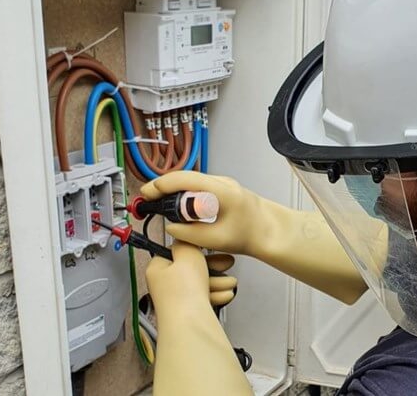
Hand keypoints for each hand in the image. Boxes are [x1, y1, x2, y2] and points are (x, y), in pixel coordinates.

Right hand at [141, 171, 281, 255]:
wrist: (270, 231)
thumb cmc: (250, 234)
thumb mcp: (216, 239)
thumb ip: (189, 233)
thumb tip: (170, 227)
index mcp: (220, 190)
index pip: (183, 180)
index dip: (161, 185)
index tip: (146, 194)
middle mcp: (221, 182)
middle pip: (185, 178)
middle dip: (163, 187)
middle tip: (147, 200)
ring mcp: (222, 184)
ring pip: (191, 182)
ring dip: (173, 190)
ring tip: (157, 203)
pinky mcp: (222, 189)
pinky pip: (198, 187)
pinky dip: (184, 194)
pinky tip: (176, 206)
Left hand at [146, 242, 237, 320]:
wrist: (190, 323)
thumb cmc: (184, 293)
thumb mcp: (188, 254)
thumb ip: (187, 242)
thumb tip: (184, 238)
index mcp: (158, 268)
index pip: (176, 252)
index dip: (195, 249)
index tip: (210, 247)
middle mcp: (164, 284)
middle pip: (191, 268)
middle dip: (213, 267)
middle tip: (227, 263)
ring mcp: (175, 299)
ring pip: (199, 283)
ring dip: (218, 281)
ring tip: (231, 282)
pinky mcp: (187, 311)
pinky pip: (203, 297)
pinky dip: (215, 294)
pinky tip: (226, 294)